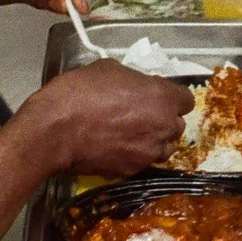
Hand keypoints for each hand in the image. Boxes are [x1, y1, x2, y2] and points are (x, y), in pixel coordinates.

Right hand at [23, 61, 192, 176]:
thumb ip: (132, 80)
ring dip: (153, 141)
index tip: (157, 97)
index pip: (186, 100)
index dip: (172, 98)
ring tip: (130, 135)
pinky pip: (142, 162)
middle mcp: (163, 126)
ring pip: (164, 148)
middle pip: (176, 126)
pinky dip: (133, 156)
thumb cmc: (80, 92)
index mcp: (162, 97)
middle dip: (162, 120)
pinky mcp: (133, 170)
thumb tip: (136, 87)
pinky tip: (114, 147)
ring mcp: (149, 152)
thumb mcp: (108, 69)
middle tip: (140, 115)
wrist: (55, 130)